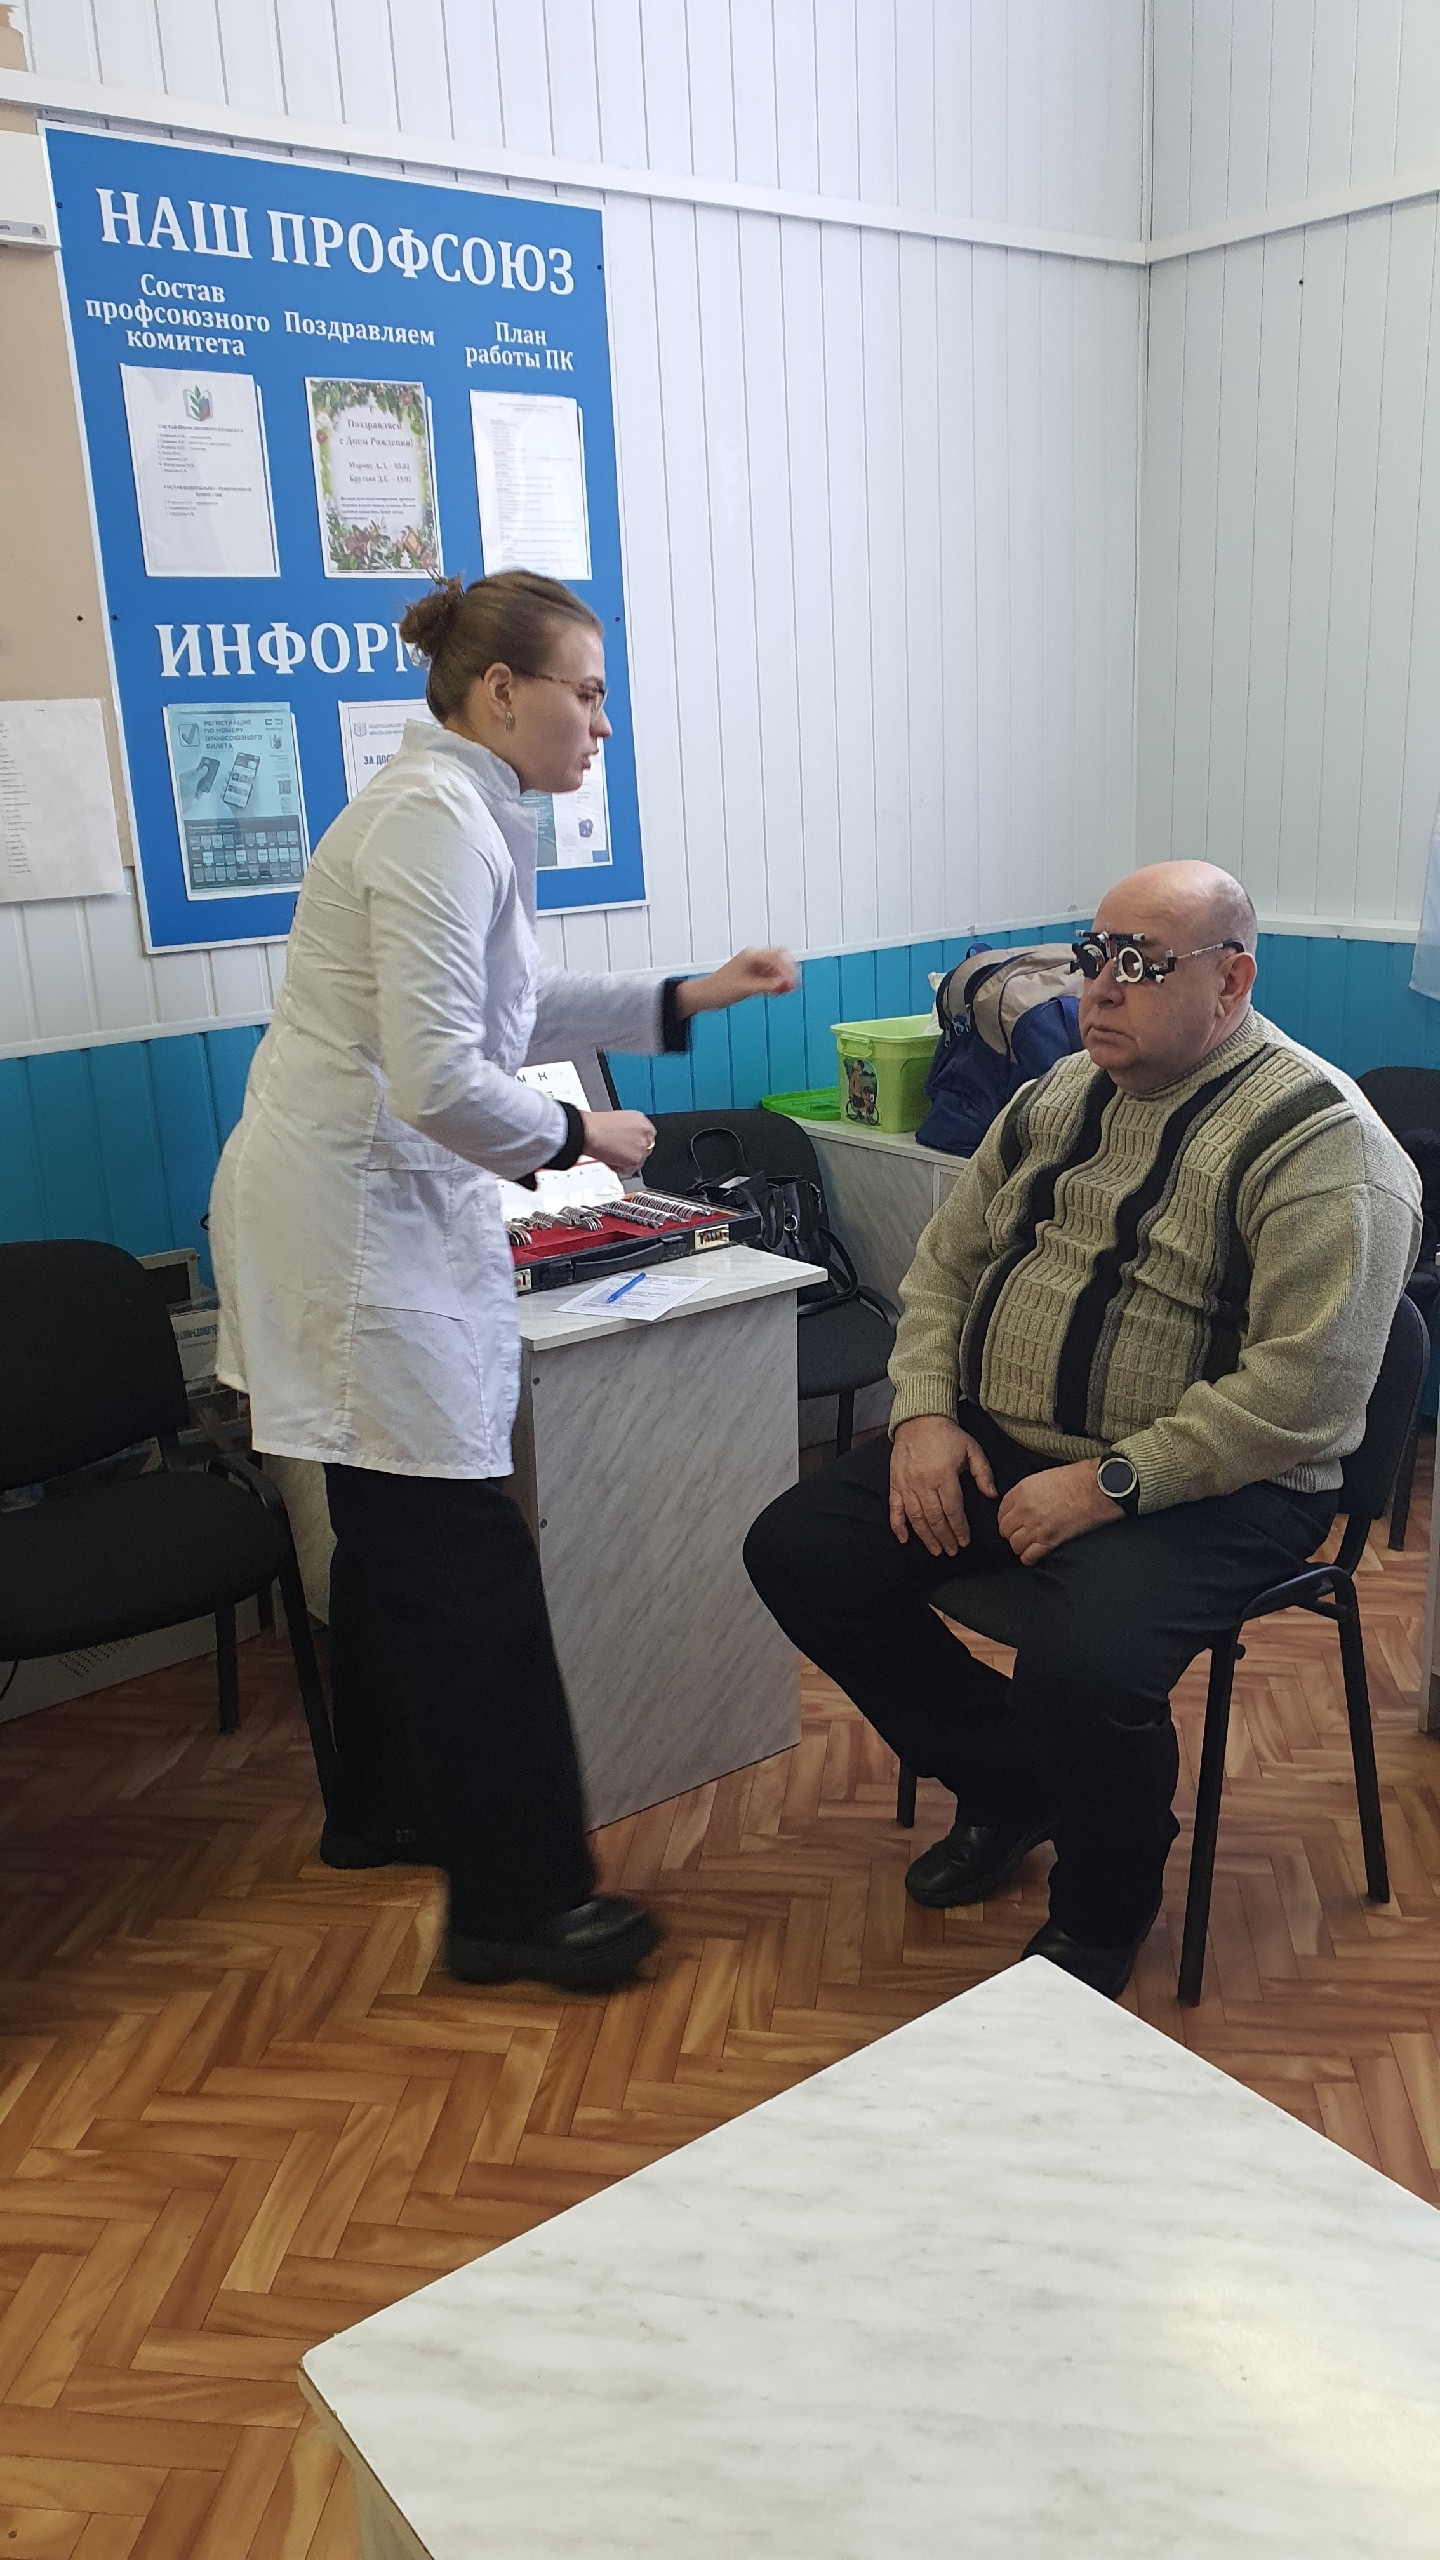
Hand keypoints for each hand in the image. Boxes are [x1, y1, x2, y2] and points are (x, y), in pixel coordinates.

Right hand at [581, 1109, 655, 1175]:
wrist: (590, 1132)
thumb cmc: (596, 1125)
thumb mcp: (618, 1121)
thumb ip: (628, 1130)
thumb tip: (627, 1139)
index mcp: (642, 1120)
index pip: (646, 1135)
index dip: (635, 1142)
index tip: (627, 1145)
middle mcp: (646, 1133)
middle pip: (644, 1148)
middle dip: (632, 1152)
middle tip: (618, 1152)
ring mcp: (642, 1147)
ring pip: (638, 1160)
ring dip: (625, 1161)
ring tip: (611, 1155)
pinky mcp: (636, 1160)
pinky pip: (630, 1170)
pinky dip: (620, 1169)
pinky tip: (610, 1160)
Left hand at [675, 947, 799, 1017]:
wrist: (704, 995)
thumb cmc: (719, 989)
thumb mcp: (746, 989)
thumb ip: (767, 986)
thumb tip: (784, 985)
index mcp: (751, 955)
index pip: (776, 957)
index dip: (787, 969)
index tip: (792, 983)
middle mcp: (754, 957)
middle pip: (780, 956)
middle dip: (788, 969)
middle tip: (794, 983)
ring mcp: (753, 965)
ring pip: (776, 967)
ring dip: (782, 977)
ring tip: (785, 990)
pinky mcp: (753, 975)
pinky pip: (770, 975)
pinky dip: (775, 982)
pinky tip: (777, 991)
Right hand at [889, 1417, 997, 1556]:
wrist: (919, 1420)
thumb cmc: (947, 1435)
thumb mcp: (972, 1449)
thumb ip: (983, 1473)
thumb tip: (991, 1495)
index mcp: (944, 1475)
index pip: (952, 1509)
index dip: (959, 1528)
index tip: (964, 1541)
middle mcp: (923, 1482)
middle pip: (935, 1518)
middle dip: (945, 1537)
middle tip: (952, 1551)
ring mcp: (907, 1484)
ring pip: (916, 1517)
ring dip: (926, 1537)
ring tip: (935, 1550)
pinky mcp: (895, 1484)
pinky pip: (895, 1509)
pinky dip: (898, 1526)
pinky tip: (904, 1539)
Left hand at [996, 1462, 1122, 1566]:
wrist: (1095, 1488)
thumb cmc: (1077, 1479)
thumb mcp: (1044, 1477)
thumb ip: (1029, 1491)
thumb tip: (1024, 1502)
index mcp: (1022, 1491)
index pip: (1001, 1510)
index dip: (1006, 1519)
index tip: (1012, 1522)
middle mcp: (1024, 1509)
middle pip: (1005, 1529)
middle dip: (1012, 1533)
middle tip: (1020, 1534)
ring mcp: (1035, 1526)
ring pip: (1015, 1544)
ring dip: (1021, 1546)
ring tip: (1028, 1545)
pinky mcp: (1049, 1540)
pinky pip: (1029, 1556)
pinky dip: (1029, 1558)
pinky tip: (1034, 1555)